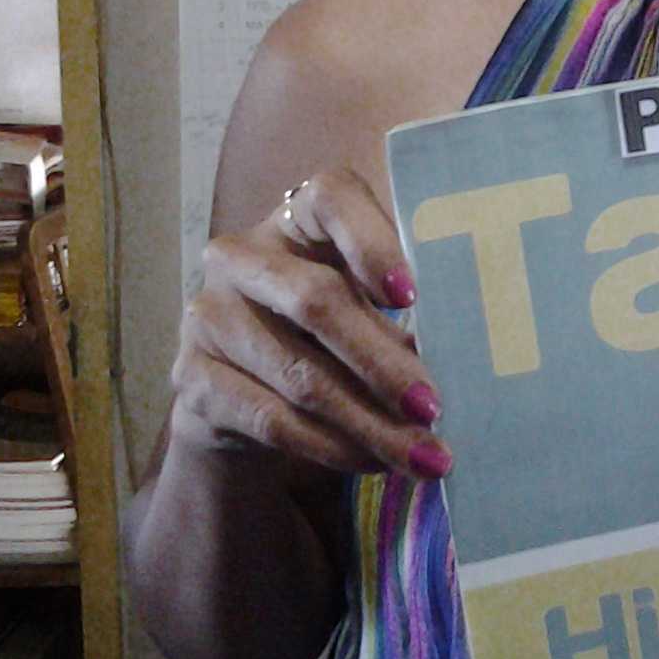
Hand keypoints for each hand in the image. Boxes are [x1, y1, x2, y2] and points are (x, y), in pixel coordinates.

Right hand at [170, 170, 451, 479]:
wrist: (242, 390)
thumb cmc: (329, 332)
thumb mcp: (366, 305)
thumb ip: (400, 310)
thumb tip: (466, 348)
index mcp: (296, 218)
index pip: (330, 197)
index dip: (372, 241)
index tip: (413, 296)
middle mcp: (241, 256)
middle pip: (315, 298)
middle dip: (382, 362)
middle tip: (433, 405)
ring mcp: (208, 316)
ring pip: (300, 374)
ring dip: (369, 422)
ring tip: (423, 452)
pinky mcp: (192, 378)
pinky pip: (272, 419)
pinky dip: (332, 446)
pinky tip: (375, 461)